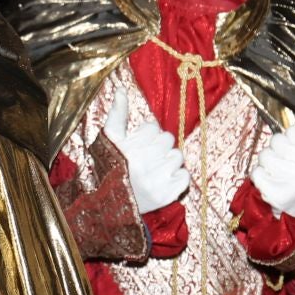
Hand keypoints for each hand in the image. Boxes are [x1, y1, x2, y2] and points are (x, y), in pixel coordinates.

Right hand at [103, 94, 188, 214]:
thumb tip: (121, 89)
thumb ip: (117, 114)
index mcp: (128, 149)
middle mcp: (142, 164)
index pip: (153, 128)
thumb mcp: (109, 139)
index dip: (147, 134)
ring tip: (156, 169)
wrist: (108, 205)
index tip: (139, 145)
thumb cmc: (109, 167)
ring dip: (169, 161)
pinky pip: (185, 177)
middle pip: (168, 140)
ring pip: (178, 157)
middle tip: (148, 157)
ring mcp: (155, 181)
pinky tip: (164, 180)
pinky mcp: (166, 196)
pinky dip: (178, 177)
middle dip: (159, 146)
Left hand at [251, 89, 294, 218]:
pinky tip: (272, 183)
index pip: (291, 130)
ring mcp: (294, 183)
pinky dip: (260, 176)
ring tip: (280, 173)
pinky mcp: (277, 196)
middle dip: (277, 150)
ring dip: (267, 163)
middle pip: (276, 141)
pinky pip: (256, 173)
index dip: (291, 139)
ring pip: (264, 156)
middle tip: (288, 163)